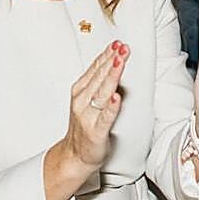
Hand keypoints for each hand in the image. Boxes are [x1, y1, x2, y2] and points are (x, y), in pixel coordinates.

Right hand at [61, 41, 125, 172]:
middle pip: (100, 77)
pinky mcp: (96, 132)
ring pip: (102, 93)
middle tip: (123, 48)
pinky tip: (116, 98)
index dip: (107, 55)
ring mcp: (88, 116)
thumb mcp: (89, 99)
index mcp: (80, 91)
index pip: (95, 69)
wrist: (75, 155)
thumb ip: (99, 81)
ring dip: (112, 76)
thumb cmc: (85, 126)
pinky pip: (106, 117)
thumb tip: (113, 59)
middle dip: (112, 61)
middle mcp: (82, 102)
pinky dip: (111, 107)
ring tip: (120, 63)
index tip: (117, 44)